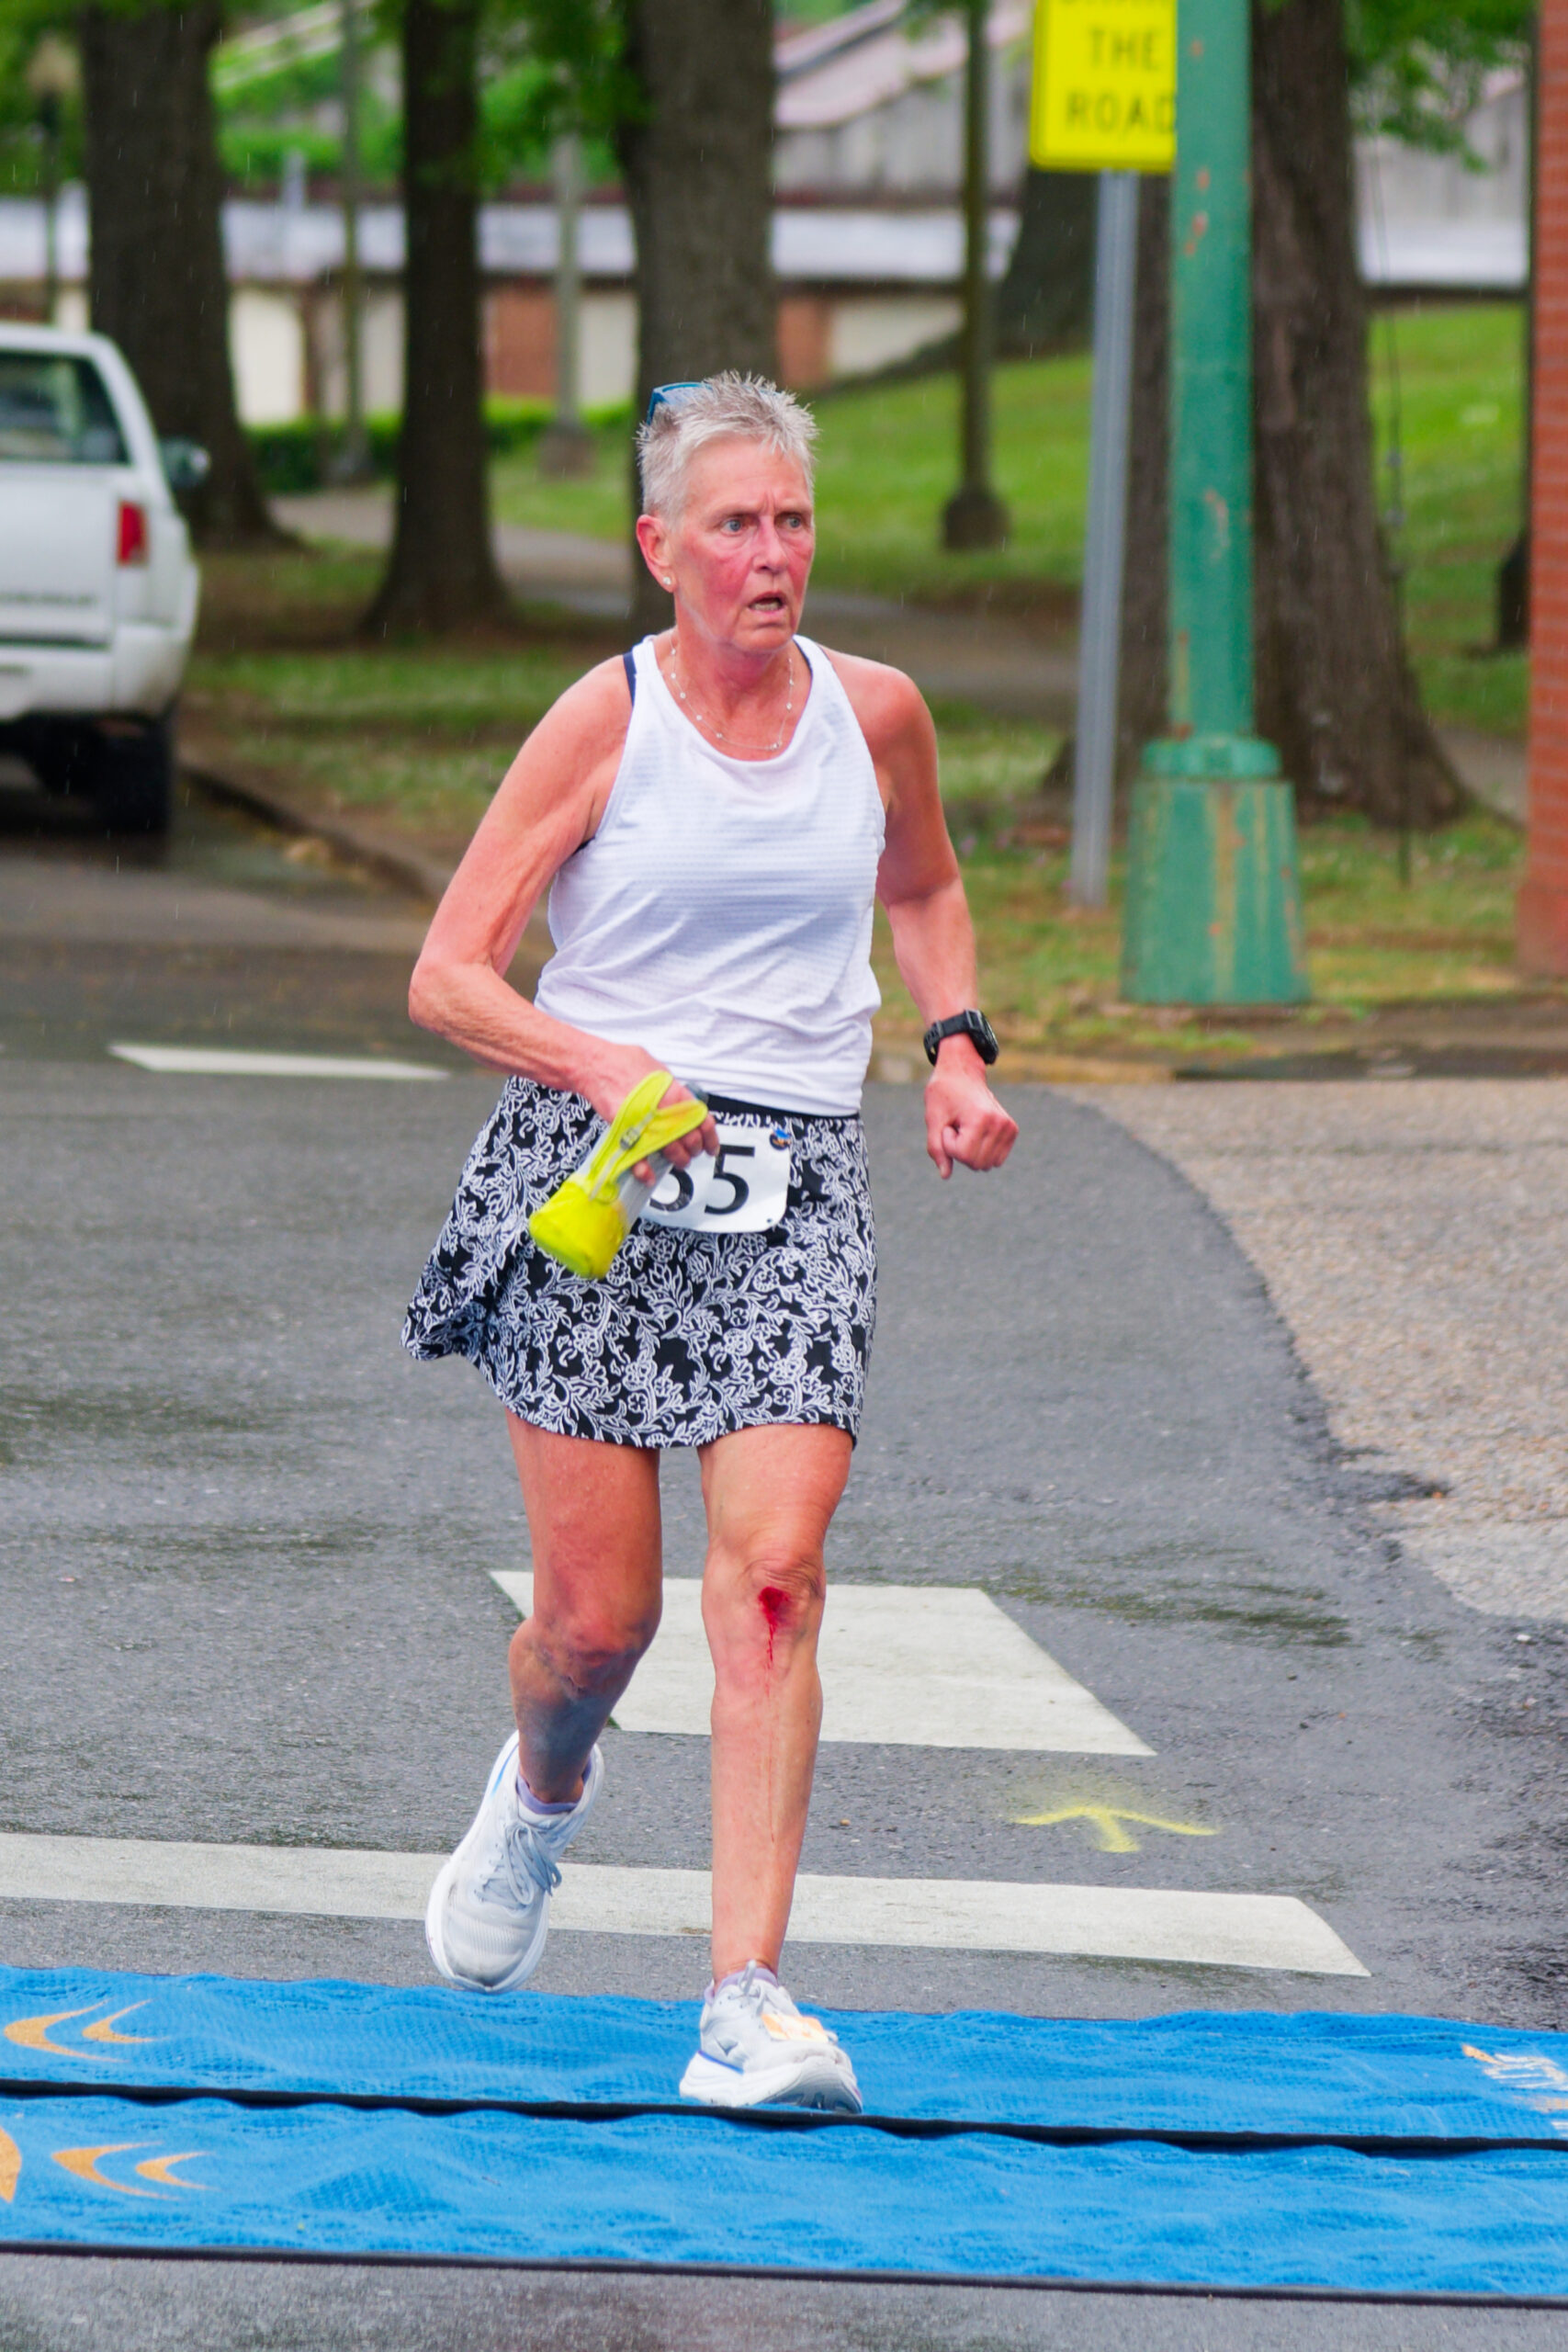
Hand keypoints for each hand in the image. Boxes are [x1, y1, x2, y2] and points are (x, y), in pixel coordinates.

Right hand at [580, 1042, 718, 1176]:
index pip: (703, 1121)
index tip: (711, 1147)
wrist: (595, 1066)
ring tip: (678, 1162)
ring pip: (670, 1151)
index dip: (710, 1138)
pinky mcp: (627, 1132)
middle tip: (691, 1153)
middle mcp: (665, 1111)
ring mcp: (646, 1123)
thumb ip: (674, 1089)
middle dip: (693, 1151)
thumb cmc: (624, 1062)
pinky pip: (639, 1157)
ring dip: (676, 1160)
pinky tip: (649, 1175)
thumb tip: (683, 1101)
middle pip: (689, 1140)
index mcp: (677, 1094)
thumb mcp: (660, 1070)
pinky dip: (644, 1170)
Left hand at [924, 1042, 1017, 1180]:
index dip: (949, 1144)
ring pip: (987, 1164)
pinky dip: (983, 1152)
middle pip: (976, 1163)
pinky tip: (976, 1132)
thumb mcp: (934, 1120)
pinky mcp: (1012, 1130)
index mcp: (981, 1118)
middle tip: (957, 1126)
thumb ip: (937, 1149)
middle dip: (960, 1150)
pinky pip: (996, 1160)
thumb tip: (945, 1175)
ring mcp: (1009, 1127)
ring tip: (966, 1128)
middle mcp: (1000, 1123)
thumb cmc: (944, 1094)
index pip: (964, 1155)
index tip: (948, 1125)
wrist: (962, 1072)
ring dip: (971, 1151)